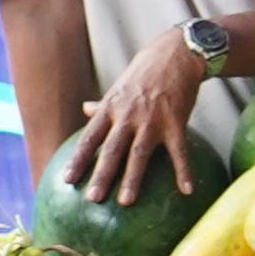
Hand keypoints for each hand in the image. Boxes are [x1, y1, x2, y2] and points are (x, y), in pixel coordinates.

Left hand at [62, 29, 209, 203]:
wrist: (176, 54)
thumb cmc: (145, 72)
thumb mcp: (119, 87)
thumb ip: (102, 104)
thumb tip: (84, 110)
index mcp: (111, 107)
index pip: (90, 137)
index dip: (78, 159)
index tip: (68, 180)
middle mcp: (128, 115)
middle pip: (111, 149)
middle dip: (101, 175)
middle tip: (92, 199)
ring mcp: (152, 119)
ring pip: (139, 153)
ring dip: (132, 179)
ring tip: (125, 201)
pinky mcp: (175, 121)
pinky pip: (179, 151)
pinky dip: (183, 171)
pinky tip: (186, 190)